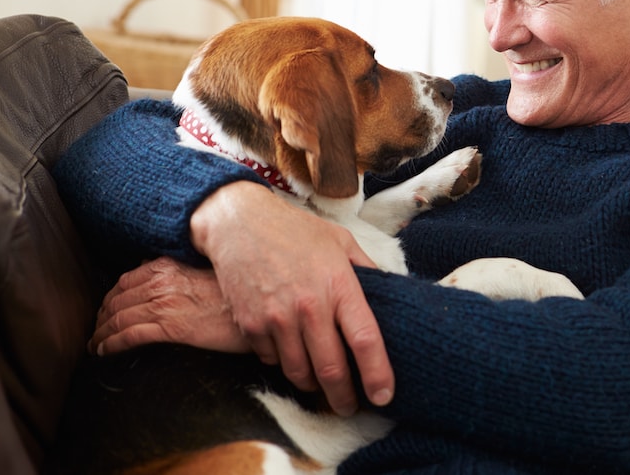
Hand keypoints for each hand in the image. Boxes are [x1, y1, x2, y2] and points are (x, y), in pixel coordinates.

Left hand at [92, 256, 248, 354]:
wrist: (259, 307)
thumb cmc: (236, 293)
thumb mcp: (206, 272)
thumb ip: (180, 271)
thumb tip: (158, 271)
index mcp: (169, 266)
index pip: (126, 280)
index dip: (110, 297)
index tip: (106, 309)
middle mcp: (162, 282)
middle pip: (117, 299)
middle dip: (102, 316)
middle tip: (96, 330)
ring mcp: (166, 304)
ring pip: (119, 318)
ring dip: (101, 333)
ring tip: (95, 344)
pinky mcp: (171, 327)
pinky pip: (130, 335)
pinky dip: (112, 343)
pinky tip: (104, 351)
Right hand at [190, 181, 393, 416]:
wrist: (239, 223)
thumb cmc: (295, 231)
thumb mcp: (340, 241)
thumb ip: (367, 271)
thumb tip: (391, 293)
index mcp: (339, 285)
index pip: (365, 340)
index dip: (377, 374)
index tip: (384, 395)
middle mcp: (309, 306)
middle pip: (332, 370)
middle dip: (344, 397)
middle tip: (350, 406)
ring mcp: (277, 318)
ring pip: (300, 373)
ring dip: (313, 386)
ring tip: (322, 385)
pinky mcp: (251, 325)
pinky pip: (272, 362)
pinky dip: (284, 364)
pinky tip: (292, 355)